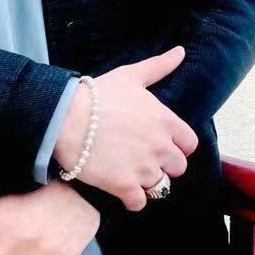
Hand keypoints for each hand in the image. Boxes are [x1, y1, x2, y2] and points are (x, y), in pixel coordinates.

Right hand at [54, 45, 198, 211]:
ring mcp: (143, 169)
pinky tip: (123, 189)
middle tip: (145, 158)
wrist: (65, 119)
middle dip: (164, 165)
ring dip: (149, 182)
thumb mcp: (132, 76)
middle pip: (178, 168)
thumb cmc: (98, 95)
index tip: (163, 144)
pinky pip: (140, 203)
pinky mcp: (124, 187)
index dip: (178, 146)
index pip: (189, 144)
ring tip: (133, 172)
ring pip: (161, 187)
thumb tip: (180, 51)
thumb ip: (160, 66)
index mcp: (165, 121)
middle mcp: (160, 147)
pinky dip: (133, 200)